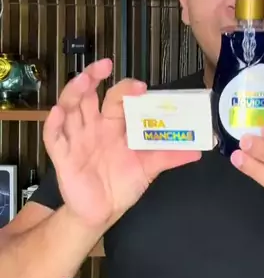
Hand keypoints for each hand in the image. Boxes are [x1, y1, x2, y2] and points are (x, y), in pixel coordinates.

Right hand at [43, 59, 200, 230]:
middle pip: (88, 94)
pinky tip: (58, 113)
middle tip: (104, 66)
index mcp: (113, 125)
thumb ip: (170, 156)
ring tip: (82, 80)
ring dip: (74, 92)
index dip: (125, 89)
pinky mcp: (63, 156)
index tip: (140, 87)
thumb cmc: (122, 184)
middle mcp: (93, 126)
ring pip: (69, 108)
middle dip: (93, 77)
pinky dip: (53, 124)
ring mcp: (76, 139)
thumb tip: (197, 150)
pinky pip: (53, 137)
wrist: (103, 212)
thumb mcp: (148, 168)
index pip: (117, 98)